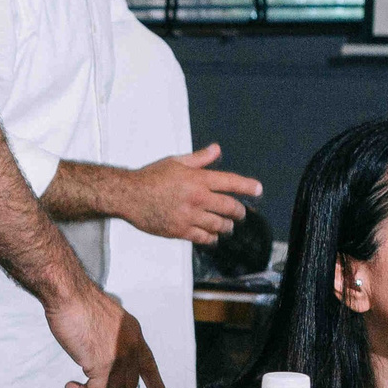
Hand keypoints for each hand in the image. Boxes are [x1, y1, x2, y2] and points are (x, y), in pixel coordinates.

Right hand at [45, 286, 164, 387]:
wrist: (70, 295)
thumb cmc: (79, 303)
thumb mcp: (106, 320)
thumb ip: (110, 339)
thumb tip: (101, 355)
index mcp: (133, 334)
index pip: (149, 365)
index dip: (156, 385)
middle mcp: (131, 347)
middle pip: (129, 384)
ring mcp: (119, 357)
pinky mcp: (102, 365)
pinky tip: (71, 386)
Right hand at [119, 144, 261, 244]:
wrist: (128, 196)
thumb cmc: (150, 177)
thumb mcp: (176, 162)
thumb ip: (199, 158)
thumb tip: (216, 150)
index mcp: (198, 179)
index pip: (230, 182)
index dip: (247, 186)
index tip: (258, 190)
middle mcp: (197, 198)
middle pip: (229, 207)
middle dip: (239, 211)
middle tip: (241, 213)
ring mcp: (189, 216)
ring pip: (219, 225)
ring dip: (227, 226)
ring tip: (228, 226)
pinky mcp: (180, 230)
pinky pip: (203, 237)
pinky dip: (211, 238)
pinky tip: (212, 237)